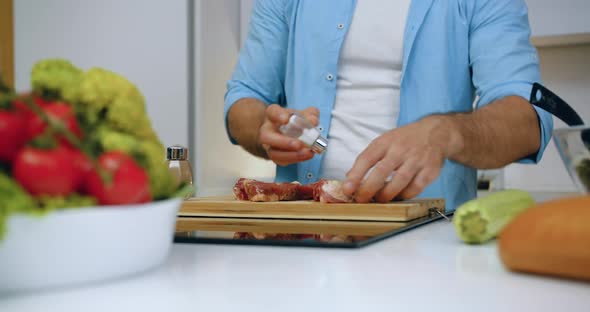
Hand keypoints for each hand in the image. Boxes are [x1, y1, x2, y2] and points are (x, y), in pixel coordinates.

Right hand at [258, 104, 319, 165]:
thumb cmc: (295, 120)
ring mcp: (269, 145)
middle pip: (266, 136)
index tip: (286, 119)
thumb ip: (310, 114)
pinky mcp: (276, 156)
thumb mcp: (304, 113)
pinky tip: (306, 156)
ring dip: (291, 155)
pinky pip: (281, 161)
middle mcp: (267, 130)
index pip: (272, 112)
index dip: (278, 115)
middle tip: (298, 144)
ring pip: (273, 153)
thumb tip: (313, 121)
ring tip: (308, 152)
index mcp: (273, 114)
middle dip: (283, 142)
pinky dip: (295, 159)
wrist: (290, 131)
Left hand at [342, 116, 458, 202]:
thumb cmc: (405, 140)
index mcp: (385, 142)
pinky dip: (405, 195)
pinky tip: (398, 196)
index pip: (367, 158)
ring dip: (386, 194)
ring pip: (399, 181)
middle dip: (368, 189)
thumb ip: (368, 158)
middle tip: (360, 200)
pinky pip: (416, 188)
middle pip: (381, 171)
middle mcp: (400, 150)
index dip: (355, 175)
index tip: (347, 188)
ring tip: (379, 200)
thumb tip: (350, 178)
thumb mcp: (384, 141)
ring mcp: (416, 159)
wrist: (436, 132)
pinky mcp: (430, 170)